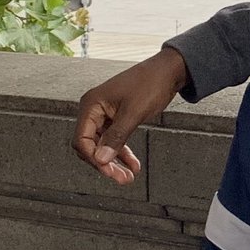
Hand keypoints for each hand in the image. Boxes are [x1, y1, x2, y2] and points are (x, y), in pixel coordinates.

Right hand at [72, 48, 189, 184]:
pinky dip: (122, 152)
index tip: (110, 171)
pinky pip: (114, 139)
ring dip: (114, 161)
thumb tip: (101, 159)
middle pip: (90, 145)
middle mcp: (93, 109)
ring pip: (103, 145)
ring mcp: (104, 113)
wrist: (168, 71)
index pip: (81, 140)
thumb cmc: (150, 84)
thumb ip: (116, 137)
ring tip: (127, 177)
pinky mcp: (116, 117)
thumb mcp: (134, 113)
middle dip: (104, 163)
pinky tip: (133, 165)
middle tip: (121, 178)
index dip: (94, 159)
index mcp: (91, 105)